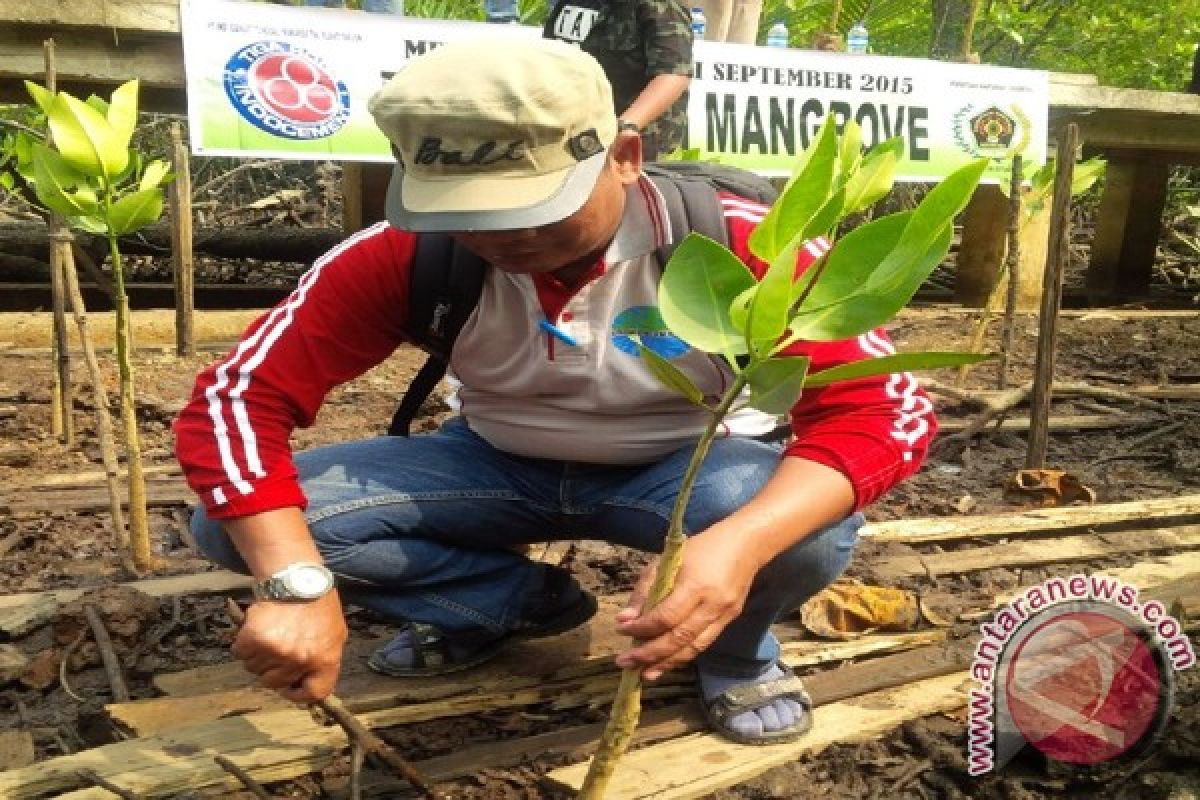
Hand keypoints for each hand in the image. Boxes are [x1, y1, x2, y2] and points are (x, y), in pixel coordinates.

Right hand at [230, 591, 347, 701]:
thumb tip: (310, 682)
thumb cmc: (317, 604)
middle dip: (272, 669)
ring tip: (269, 633)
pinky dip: (243, 644)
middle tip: (276, 648)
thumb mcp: (335, 633)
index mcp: (326, 660)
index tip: (289, 687)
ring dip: (257, 655)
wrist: (296, 578)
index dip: (298, 694)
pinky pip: (240, 654)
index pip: (314, 693)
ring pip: (254, 669)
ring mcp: (277, 651)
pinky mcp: (255, 639)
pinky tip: (255, 629)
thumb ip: (325, 660)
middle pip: (274, 683)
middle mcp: (300, 660)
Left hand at [613, 530, 761, 679]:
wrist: (745, 545)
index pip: (665, 617)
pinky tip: (667, 661)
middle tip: (625, 663)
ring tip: (645, 674)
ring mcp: (723, 615)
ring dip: (667, 663)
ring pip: (693, 648)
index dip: (642, 628)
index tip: (622, 632)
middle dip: (650, 654)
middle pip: (678, 639)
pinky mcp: (729, 621)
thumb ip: (645, 590)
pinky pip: (703, 644)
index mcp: (695, 585)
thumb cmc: (701, 548)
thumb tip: (624, 619)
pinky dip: (683, 655)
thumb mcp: (667, 560)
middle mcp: (711, 605)